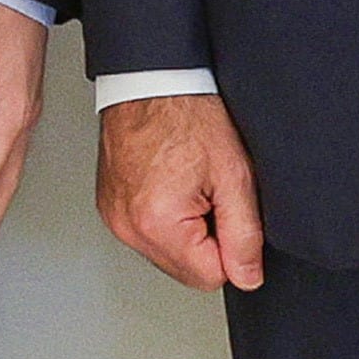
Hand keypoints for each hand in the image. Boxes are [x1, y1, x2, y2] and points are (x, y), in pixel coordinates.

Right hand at [95, 90, 268, 292]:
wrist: (151, 80)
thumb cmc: (188, 114)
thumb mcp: (234, 175)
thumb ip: (245, 235)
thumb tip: (248, 276)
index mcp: (157, 223)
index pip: (210, 277)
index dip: (231, 248)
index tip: (227, 208)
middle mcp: (127, 227)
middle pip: (187, 270)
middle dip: (208, 240)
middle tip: (210, 193)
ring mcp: (115, 219)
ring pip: (169, 254)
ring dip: (187, 230)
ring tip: (189, 184)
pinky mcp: (111, 209)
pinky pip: (149, 234)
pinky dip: (166, 217)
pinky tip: (172, 184)